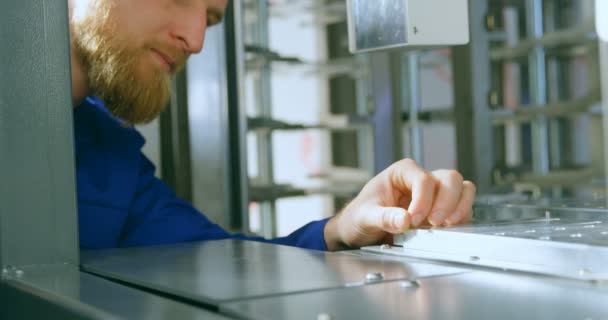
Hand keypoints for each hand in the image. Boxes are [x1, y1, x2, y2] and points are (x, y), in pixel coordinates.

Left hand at [324, 159, 475, 250]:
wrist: (360, 231)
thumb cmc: (360, 216)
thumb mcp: (365, 216)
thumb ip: (383, 217)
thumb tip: (403, 220)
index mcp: (402, 172)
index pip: (423, 179)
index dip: (423, 200)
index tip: (414, 220)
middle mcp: (421, 179)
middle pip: (450, 179)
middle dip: (447, 202)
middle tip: (435, 223)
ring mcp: (434, 194)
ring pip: (462, 189)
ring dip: (459, 208)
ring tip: (446, 226)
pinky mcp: (441, 210)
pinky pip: (462, 208)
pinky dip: (461, 219)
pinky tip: (448, 231)